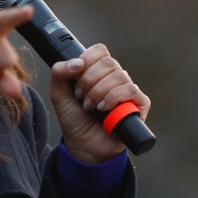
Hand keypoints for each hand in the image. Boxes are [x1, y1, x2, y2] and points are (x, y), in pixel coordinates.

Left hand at [50, 44, 150, 163]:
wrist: (83, 146)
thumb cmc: (74, 119)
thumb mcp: (59, 94)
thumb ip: (59, 73)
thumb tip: (78, 62)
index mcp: (98, 71)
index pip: (100, 51)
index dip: (87, 60)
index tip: (75, 77)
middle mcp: (115, 78)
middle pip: (108, 62)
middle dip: (89, 80)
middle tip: (80, 97)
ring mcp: (128, 91)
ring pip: (119, 75)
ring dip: (99, 91)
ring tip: (90, 106)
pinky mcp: (139, 105)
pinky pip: (131, 90)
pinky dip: (113, 98)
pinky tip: (103, 109)